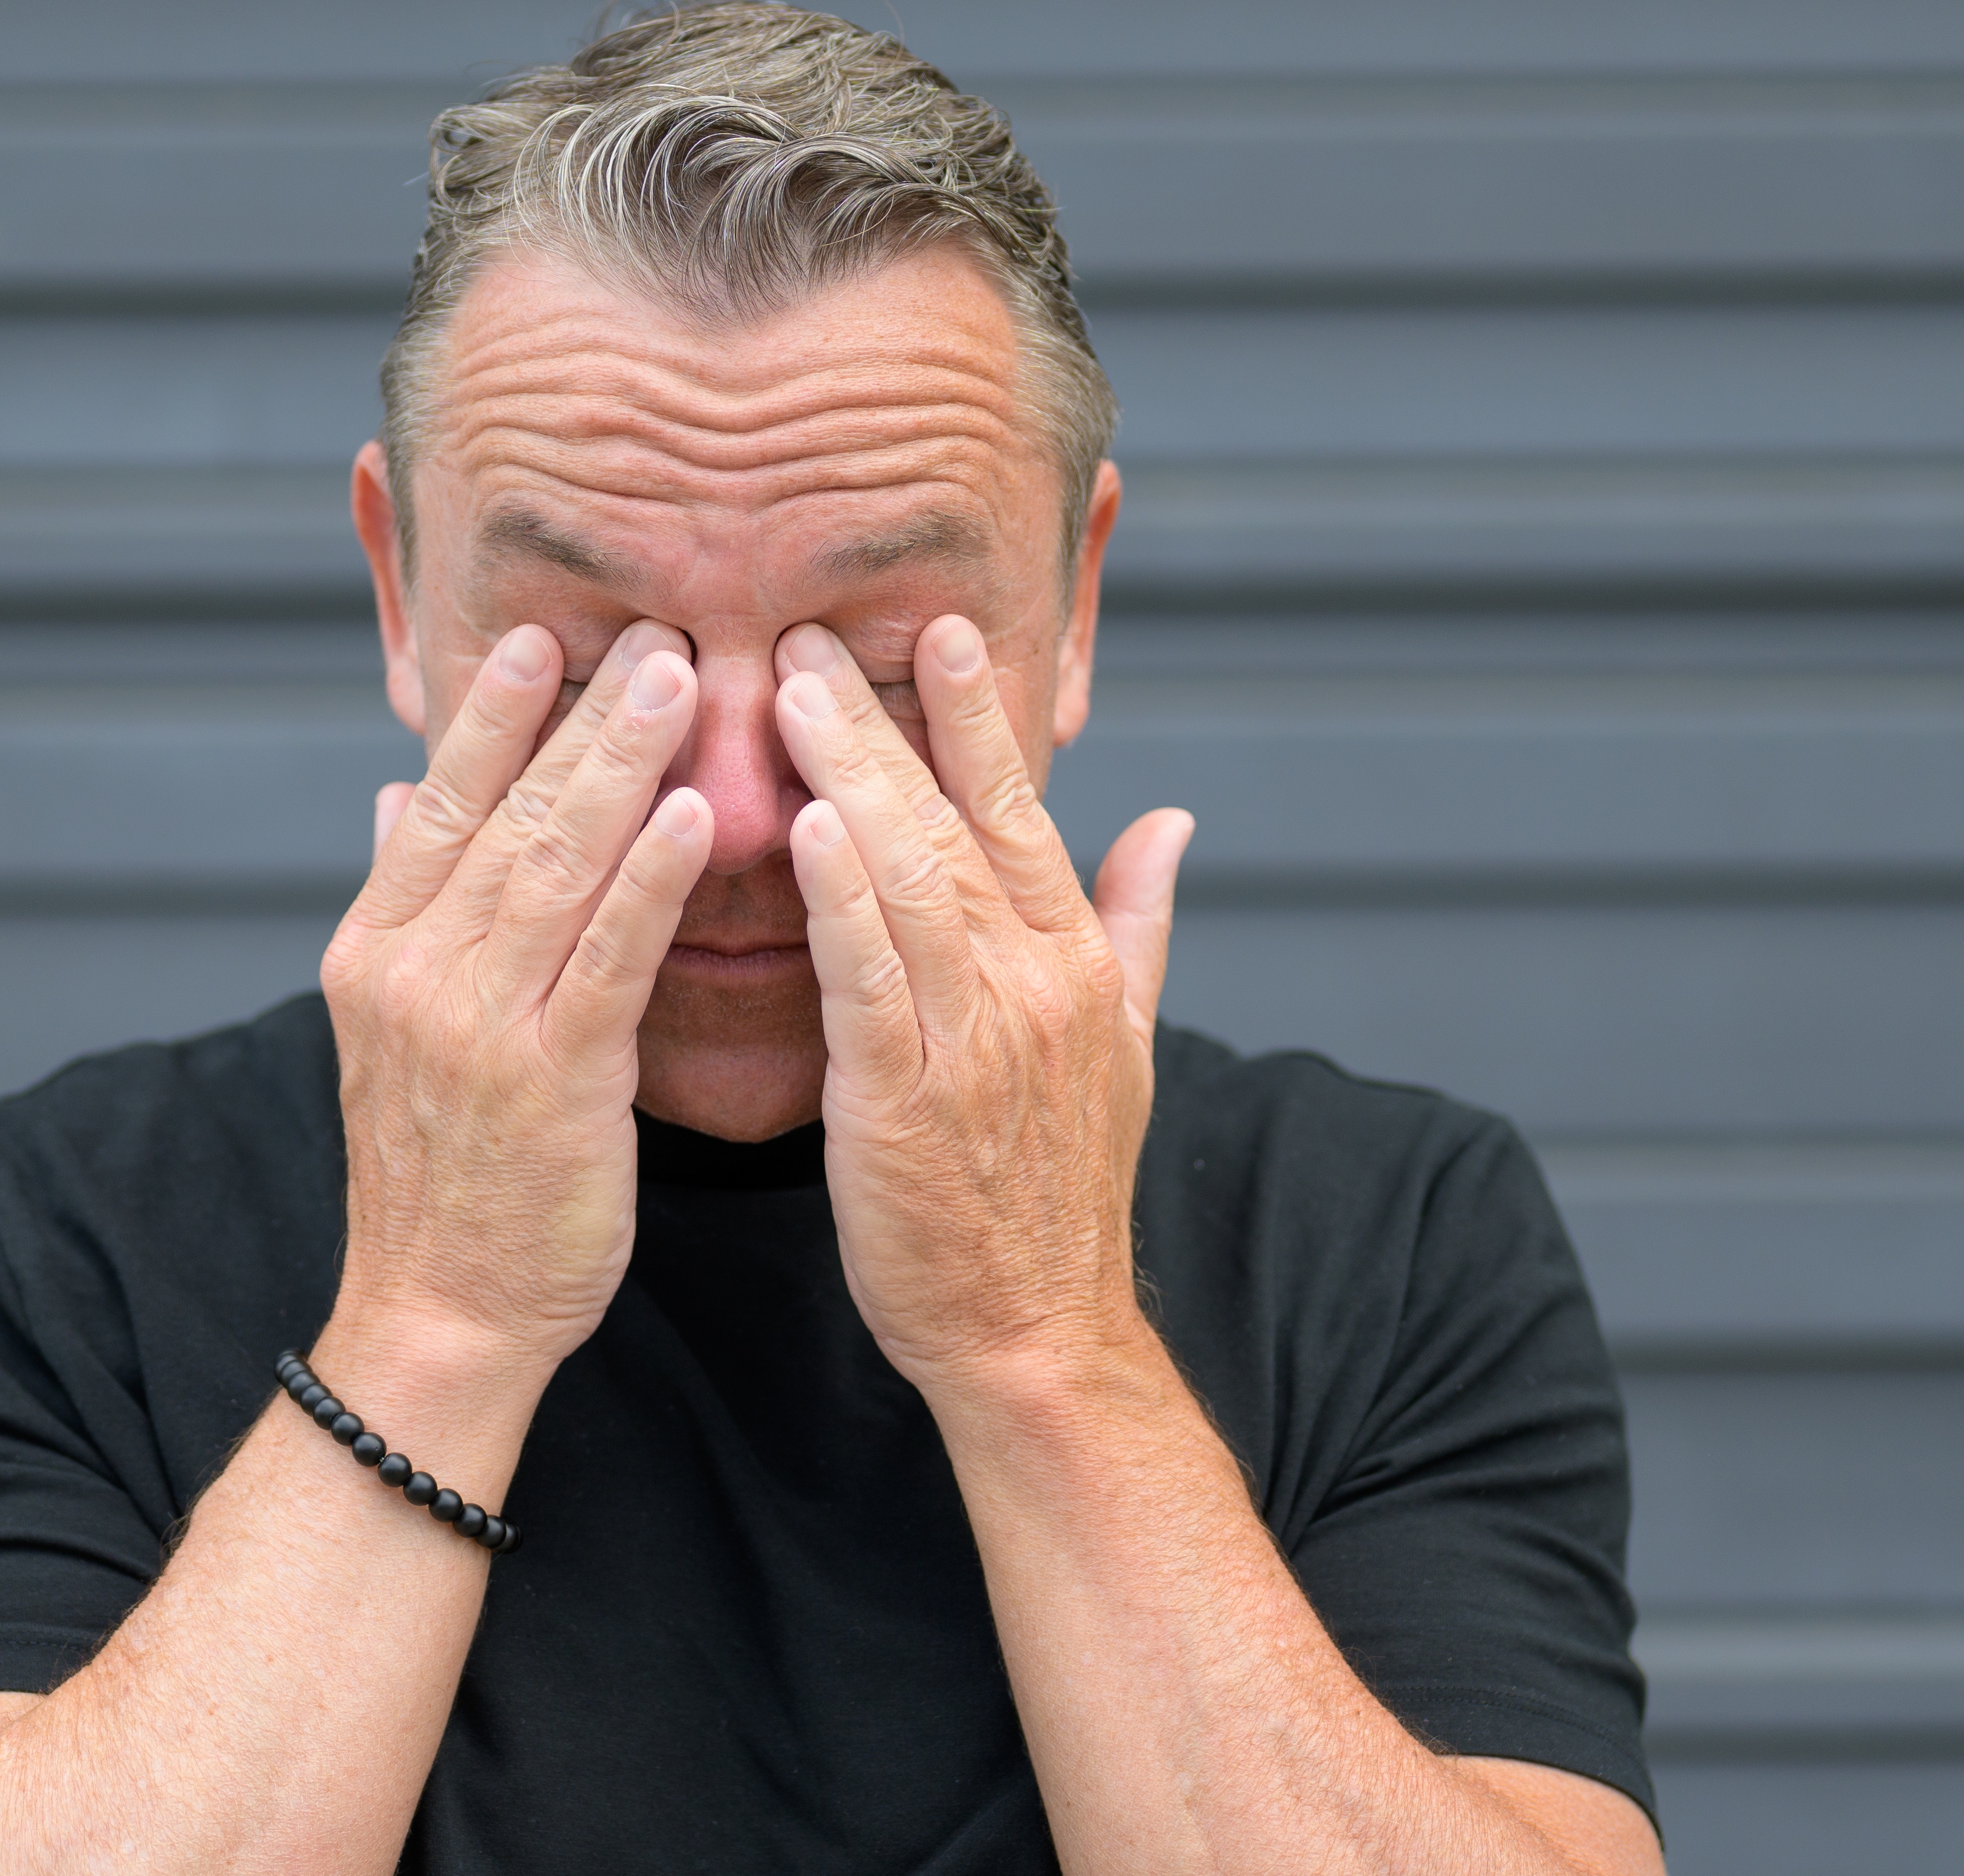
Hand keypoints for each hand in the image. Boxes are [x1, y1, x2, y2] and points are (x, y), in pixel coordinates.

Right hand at [318, 620, 713, 1368]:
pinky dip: (648, 879)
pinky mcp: (551, 1078)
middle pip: (505, 813)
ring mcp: (477, 1022)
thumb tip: (393, 792)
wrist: (438, 1315)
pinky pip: (607, 957)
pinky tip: (692, 815)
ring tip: (680, 681)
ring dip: (621, 763)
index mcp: (374, 951)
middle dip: (580, 715)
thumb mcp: (389, 1029)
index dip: (490, 715)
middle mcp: (414, 972)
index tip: (540, 635)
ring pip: (556, 863)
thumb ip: (402, 903)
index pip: (437, 802)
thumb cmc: (442, 1175)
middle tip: (649, 630)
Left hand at [772, 617, 1194, 1395]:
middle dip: (885, 718)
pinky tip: (804, 827)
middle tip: (816, 631)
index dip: (982, 719)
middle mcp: (1034, 985)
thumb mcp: (1126, 1045)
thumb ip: (1141, 921)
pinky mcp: (904, 1100)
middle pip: (954, 824)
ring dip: (850, 777)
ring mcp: (974, 1040)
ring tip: (793, 691)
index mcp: (1076, 963)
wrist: (1038, 1334)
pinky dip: (839, 899)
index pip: (1023, 812)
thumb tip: (1170, 820)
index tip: (947, 629)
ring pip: (909, 879)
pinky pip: (869, 978)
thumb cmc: (1057, 1192)